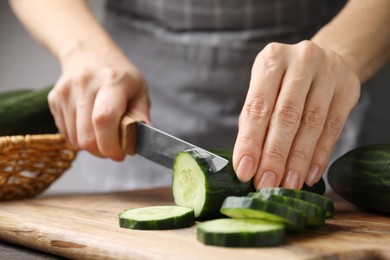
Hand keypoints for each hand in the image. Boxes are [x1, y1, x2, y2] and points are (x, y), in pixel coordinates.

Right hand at [48, 43, 149, 160]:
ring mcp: (65, 92)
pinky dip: (79, 138)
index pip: (104, 119)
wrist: (88, 53)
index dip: (111, 144)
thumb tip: (141, 140)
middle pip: (86, 136)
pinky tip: (89, 125)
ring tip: (102, 134)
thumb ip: (141, 115)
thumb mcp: (139, 89)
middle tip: (113, 148)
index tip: (120, 154)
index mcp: (111, 81)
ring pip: (75, 139)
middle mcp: (85, 84)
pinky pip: (65, 133)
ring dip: (91, 146)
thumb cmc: (118, 74)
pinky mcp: (54, 99)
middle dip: (102, 151)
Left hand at [233, 40, 360, 189]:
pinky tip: (308, 175)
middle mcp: (301, 61)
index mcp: (271, 59)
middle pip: (286, 116)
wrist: (323, 61)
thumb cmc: (282, 82)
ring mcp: (329, 72)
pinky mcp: (348, 88)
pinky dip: (319, 155)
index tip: (244, 171)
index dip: (250, 141)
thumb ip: (253, 122)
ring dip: (297, 161)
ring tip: (287, 185)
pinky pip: (333, 128)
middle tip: (265, 184)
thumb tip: (246, 164)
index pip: (258, 106)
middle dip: (275, 156)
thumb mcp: (262, 90)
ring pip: (312, 124)